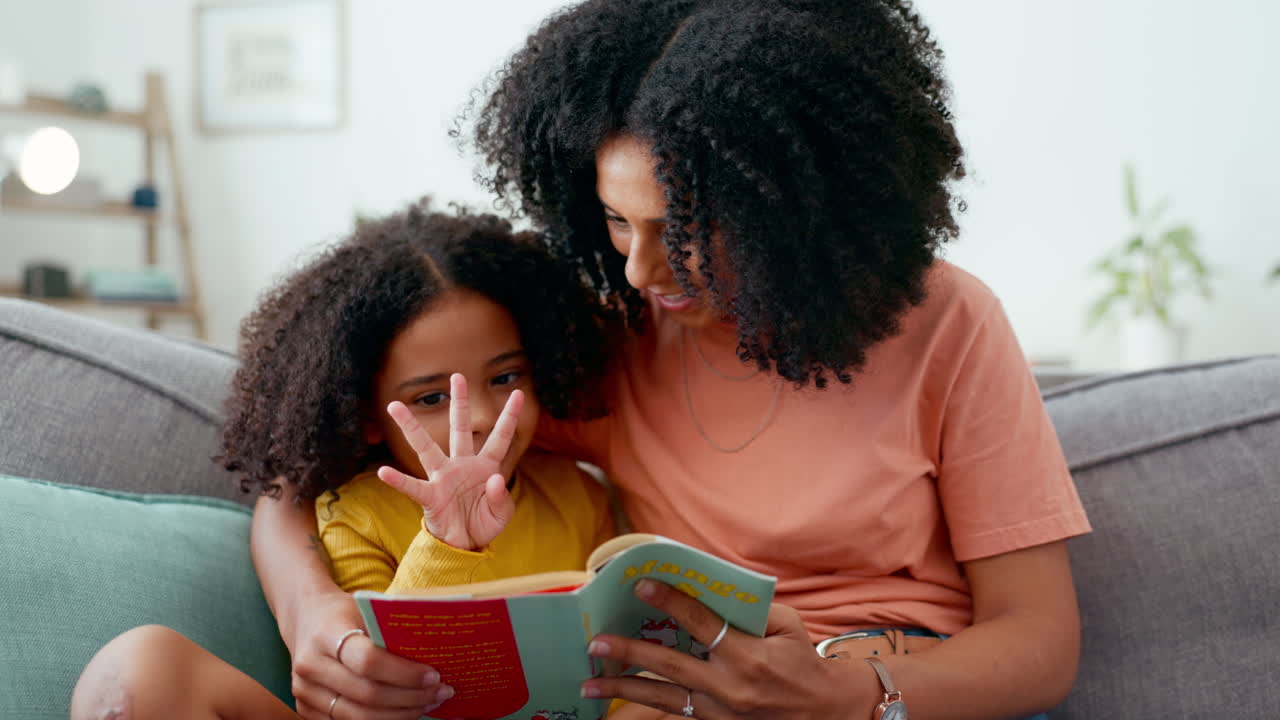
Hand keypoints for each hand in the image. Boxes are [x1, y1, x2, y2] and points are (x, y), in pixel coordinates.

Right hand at [289, 588, 452, 718]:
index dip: (404, 673)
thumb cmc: (344, 613)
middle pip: (367, 694)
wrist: (305, 617)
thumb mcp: (365, 610)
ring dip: (400, 715)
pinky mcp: (304, 708)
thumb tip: (436, 654)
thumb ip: (390, 632)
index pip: (368, 661)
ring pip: (359, 717)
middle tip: (441, 693)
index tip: (434, 675)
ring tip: (428, 704)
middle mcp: (310, 665)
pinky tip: (404, 711)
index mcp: (326, 634)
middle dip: (410, 698)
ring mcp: (304, 691)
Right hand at [376, 373, 522, 550]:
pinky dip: (398, 481)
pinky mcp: (431, 497)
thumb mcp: (501, 513)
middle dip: (459, 402)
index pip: (500, 437)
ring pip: (426, 448)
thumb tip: (494, 479)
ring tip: (395, 406)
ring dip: (411, 428)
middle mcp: (462, 465)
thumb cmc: (483, 524)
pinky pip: (412, 486)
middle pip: (460, 428)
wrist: (464, 546)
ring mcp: (444, 479)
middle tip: (457, 376)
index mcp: (485, 466)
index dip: (509, 416)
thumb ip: (501, 497)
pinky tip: (383, 471)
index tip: (519, 393)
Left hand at [580, 579, 872, 718]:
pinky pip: (675, 715)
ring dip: (624, 689)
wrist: (825, 713)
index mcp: (750, 656)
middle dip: (630, 652)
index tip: (642, 585)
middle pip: (670, 667)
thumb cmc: (803, 662)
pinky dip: (646, 708)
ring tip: (590, 681)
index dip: (671, 602)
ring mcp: (721, 712)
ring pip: (663, 699)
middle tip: (597, 641)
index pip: (702, 624)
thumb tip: (709, 586)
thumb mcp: (789, 626)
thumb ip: (751, 608)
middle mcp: (730, 687)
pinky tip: (618, 703)